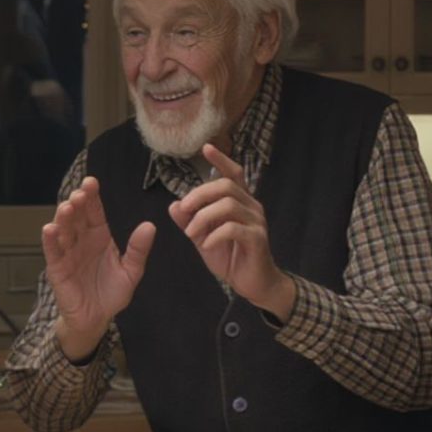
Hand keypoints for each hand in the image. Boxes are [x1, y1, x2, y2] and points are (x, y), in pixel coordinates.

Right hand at [41, 176, 153, 358]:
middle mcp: (81, 240)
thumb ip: (138, 250)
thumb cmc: (111, 293)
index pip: (94, 212)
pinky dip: (50, 240)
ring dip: (63, 218)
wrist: (96, 319)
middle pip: (77, 216)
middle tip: (81, 193)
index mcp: (99, 237)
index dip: (92, 197)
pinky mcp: (57, 268)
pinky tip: (50, 229)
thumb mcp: (131, 271)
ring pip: (63, 230)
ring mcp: (68, 253)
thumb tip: (149, 226)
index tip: (92, 182)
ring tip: (67, 207)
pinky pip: (53, 251)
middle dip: (77, 203)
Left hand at [168, 146, 295, 318]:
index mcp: (239, 202)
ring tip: (191, 234)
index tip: (206, 148)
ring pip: (228, 205)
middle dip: (199, 195)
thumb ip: (189, 221)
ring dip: (203, 218)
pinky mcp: (258, 239)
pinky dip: (215, 235)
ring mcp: (257, 222)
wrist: (253, 284)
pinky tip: (207, 245)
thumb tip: (173, 204)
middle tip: (184, 211)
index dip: (220, 160)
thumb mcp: (203, 238)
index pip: (233, 173)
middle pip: (225, 186)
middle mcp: (251, 207)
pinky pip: (234, 228)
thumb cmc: (231, 257)